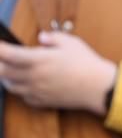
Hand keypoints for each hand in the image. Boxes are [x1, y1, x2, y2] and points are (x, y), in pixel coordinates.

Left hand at [0, 31, 116, 114]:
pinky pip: (23, 96)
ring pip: (10, 86)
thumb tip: (41, 36)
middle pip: (2, 72)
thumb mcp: (72, 43)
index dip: (0, 48)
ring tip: (12, 69)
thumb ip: (53, 38)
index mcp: (38, 60)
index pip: (9, 54)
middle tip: (4, 58)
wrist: (96, 86)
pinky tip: (28, 83)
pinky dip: (21, 89)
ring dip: (7, 77)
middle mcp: (33, 76)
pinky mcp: (41, 101)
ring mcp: (35, 90)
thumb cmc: (86, 63)